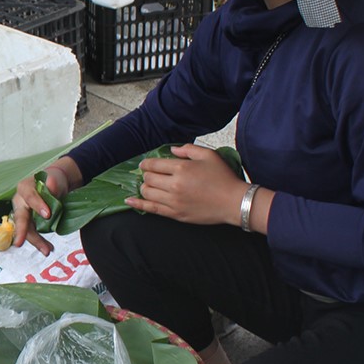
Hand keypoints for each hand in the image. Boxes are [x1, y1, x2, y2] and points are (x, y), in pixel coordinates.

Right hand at [11, 160, 78, 255]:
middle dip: (21, 231)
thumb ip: (52, 183)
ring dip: (35, 241)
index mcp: (24, 188)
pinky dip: (39, 242)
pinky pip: (33, 233)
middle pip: (21, 218)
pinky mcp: (30, 223)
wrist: (56, 185)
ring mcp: (24, 214)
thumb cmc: (53, 180)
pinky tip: (47, 248)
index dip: (37, 205)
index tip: (47, 214)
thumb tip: (51, 187)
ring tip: (47, 250)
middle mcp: (20, 202)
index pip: (29, 197)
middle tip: (19, 243)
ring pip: (27, 229)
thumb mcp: (54, 178)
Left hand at [130, 144, 245, 224]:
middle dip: (146, 175)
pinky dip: (138, 204)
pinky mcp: (176, 214)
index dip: (146, 164)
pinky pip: (151, 209)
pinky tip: (129, 201)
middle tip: (150, 175)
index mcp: (181, 168)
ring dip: (144, 188)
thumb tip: (172, 150)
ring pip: (147, 193)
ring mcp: (174, 201)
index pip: (153, 165)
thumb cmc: (223, 177)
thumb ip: (188, 149)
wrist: (234, 202)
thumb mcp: (208, 155)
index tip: (145, 164)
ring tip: (148, 186)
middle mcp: (174, 185)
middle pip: (148, 179)